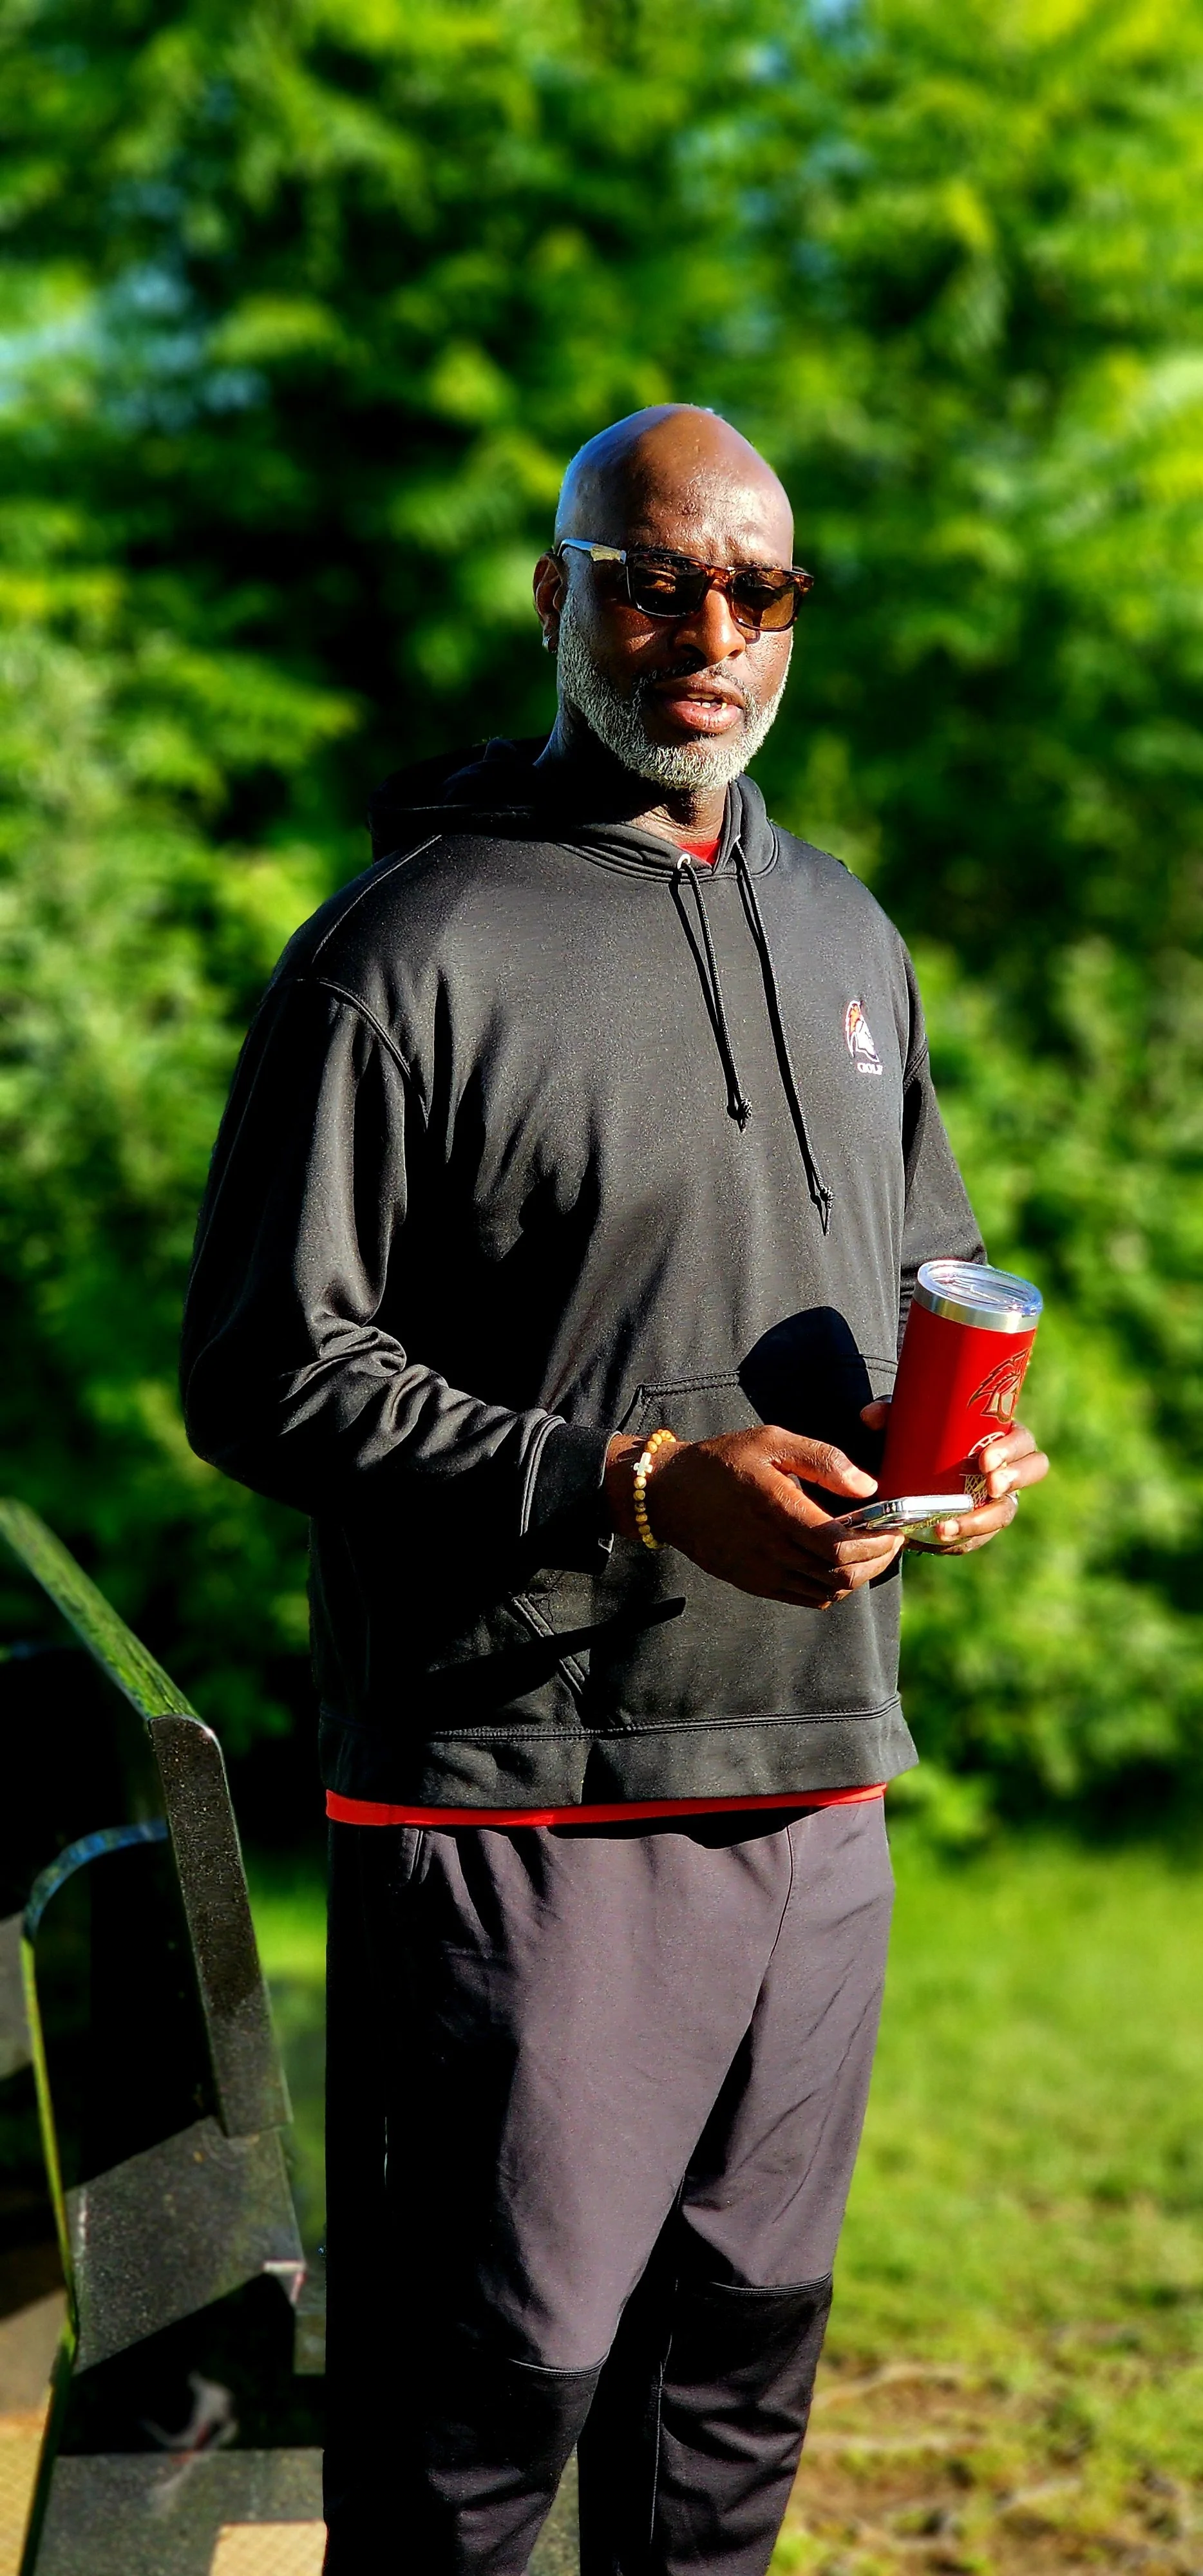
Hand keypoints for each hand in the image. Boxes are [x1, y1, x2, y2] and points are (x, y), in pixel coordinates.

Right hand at [604, 1426, 904, 1607]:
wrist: (670, 1494)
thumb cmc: (723, 1461)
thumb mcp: (771, 1442)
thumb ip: (823, 1460)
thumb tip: (868, 1486)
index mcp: (776, 1511)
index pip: (838, 1546)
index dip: (875, 1543)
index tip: (895, 1528)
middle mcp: (769, 1549)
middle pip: (840, 1575)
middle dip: (877, 1561)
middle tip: (893, 1541)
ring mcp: (761, 1572)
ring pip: (828, 1591)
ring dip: (859, 1576)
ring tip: (873, 1552)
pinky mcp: (754, 1584)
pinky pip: (807, 1599)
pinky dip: (833, 1588)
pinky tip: (841, 1565)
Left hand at [858, 1401, 1048, 1553]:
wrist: (899, 1479)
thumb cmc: (913, 1442)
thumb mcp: (901, 1426)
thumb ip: (888, 1414)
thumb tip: (870, 1416)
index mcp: (997, 1437)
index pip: (1023, 1440)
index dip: (1013, 1449)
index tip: (985, 1459)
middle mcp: (1004, 1468)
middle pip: (1032, 1471)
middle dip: (1014, 1479)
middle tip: (989, 1486)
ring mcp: (996, 1500)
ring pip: (1006, 1512)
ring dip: (982, 1520)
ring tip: (949, 1526)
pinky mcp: (979, 1526)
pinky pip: (980, 1538)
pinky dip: (961, 1540)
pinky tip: (939, 1539)